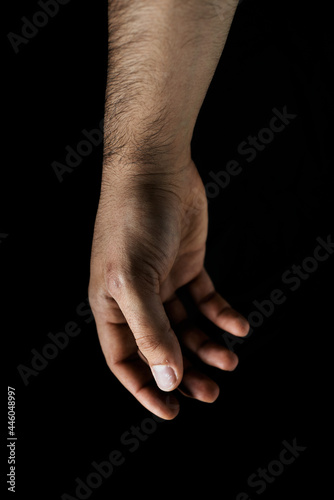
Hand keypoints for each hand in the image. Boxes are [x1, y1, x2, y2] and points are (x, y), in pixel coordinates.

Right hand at [88, 157, 248, 418]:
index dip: (146, 388)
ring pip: (187, 328)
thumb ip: (150, 331)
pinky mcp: (187, 267)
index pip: (125, 360)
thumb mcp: (134, 280)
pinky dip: (221, 316)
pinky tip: (238, 327)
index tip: (172, 412)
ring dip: (208, 347)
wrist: (154, 170)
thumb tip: (167, 378)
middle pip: (161, 349)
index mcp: (112, 306)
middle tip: (211, 392)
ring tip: (230, 361)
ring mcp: (163, 283)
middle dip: (185, 373)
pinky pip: (206, 300)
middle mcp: (137, 299)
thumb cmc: (132, 219)